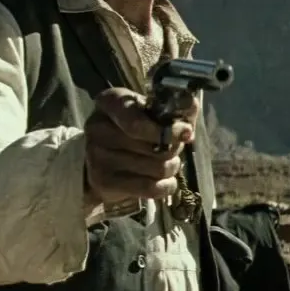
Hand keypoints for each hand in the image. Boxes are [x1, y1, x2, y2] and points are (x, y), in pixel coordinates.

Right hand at [83, 88, 196, 207]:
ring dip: (172, 167)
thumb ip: (173, 110)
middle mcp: (98, 128)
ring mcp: (98, 157)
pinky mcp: (105, 183)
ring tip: (168, 163)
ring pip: (157, 167)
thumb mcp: (148, 112)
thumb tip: (191, 110)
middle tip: (174, 149)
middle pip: (154, 145)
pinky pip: (150, 188)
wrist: (98, 159)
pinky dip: (166, 186)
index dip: (167, 129)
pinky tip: (166, 180)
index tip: (187, 132)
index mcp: (110, 103)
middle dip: (174, 148)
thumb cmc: (130, 129)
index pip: (136, 121)